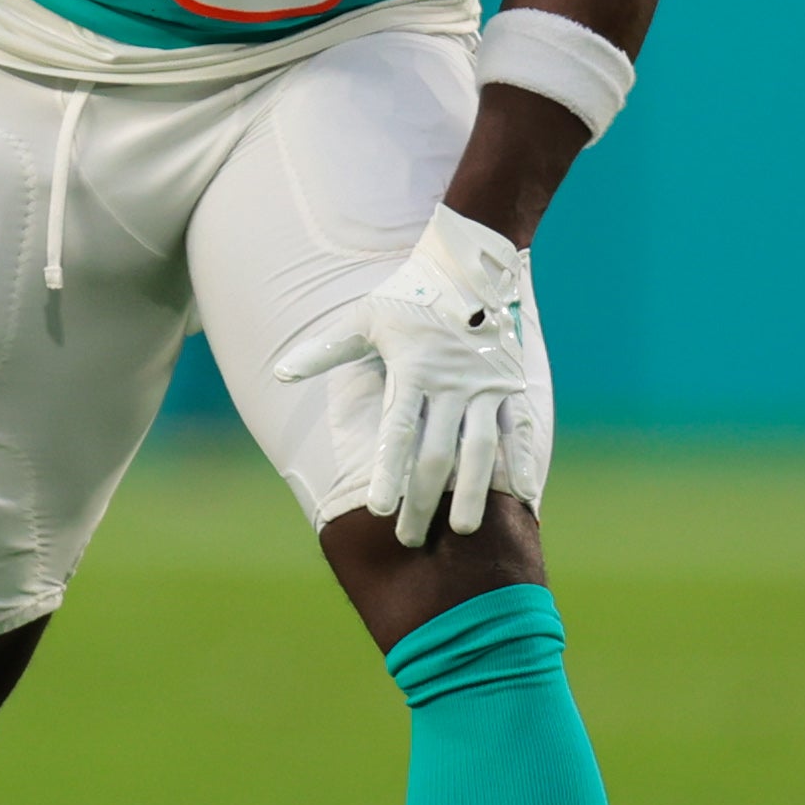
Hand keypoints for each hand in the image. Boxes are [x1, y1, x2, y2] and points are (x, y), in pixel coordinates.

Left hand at [270, 208, 548, 547]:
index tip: (379, 511)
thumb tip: (280, 372)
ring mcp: (485, 387)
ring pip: (481, 451)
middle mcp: (451, 383)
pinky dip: (523, 462)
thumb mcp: (364, 318)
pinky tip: (524, 497)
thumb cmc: (409, 294)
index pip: (398, 433)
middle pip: (436, 454)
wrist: (470, 264)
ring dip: (472, 494)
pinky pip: (518, 430)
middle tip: (408, 540)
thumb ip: (324, 350)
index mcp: (412, 371)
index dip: (389, 473)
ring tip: (462, 531)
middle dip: (422, 500)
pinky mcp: (511, 385)